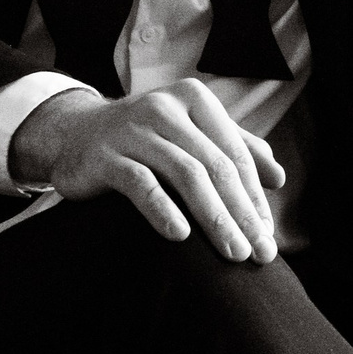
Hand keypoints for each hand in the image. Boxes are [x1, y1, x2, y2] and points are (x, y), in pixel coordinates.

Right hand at [9, 80, 285, 262]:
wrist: (74, 133)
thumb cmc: (144, 138)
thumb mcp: (190, 134)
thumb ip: (235, 148)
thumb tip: (278, 177)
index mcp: (194, 100)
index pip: (235, 154)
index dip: (255, 197)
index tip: (268, 236)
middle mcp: (166, 107)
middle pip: (216, 166)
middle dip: (242, 214)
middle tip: (260, 253)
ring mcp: (134, 129)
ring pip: (185, 174)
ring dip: (214, 217)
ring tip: (233, 252)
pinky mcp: (105, 154)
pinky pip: (140, 183)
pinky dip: (162, 209)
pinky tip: (181, 235)